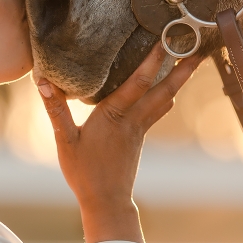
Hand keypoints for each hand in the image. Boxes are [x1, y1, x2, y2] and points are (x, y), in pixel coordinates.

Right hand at [36, 43, 201, 242]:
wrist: (106, 202)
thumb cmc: (84, 173)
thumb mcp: (64, 140)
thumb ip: (55, 109)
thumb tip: (42, 81)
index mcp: (114, 116)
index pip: (139, 83)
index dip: (154, 60)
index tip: (166, 40)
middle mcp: (132, 120)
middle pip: (164, 90)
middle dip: (183, 69)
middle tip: (200, 49)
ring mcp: (140, 129)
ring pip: (165, 99)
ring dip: (178, 80)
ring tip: (189, 62)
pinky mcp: (140, 136)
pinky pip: (158, 109)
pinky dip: (165, 94)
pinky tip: (166, 88)